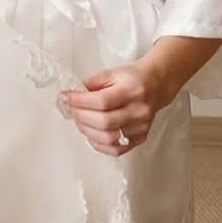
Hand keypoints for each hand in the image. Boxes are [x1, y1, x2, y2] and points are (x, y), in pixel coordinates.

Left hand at [59, 60, 173, 157]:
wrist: (156, 85)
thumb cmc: (132, 79)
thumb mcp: (111, 73)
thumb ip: (91, 83)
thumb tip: (72, 95)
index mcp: (132, 91)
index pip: (101, 101)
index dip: (79, 101)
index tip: (65, 97)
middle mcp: (139, 111)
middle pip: (104, 121)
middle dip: (80, 116)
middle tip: (70, 109)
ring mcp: (141, 127)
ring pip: (109, 138)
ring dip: (87, 131)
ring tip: (79, 120)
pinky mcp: (140, 138)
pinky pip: (117, 149)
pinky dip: (99, 145)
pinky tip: (91, 134)